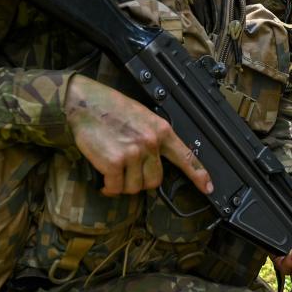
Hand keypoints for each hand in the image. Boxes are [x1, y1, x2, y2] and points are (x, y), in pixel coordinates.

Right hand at [65, 76, 212, 196]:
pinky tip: (104, 179)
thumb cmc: (110, 108)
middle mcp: (151, 143)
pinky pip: (116, 188)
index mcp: (161, 130)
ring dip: (123, 185)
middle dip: (141, 181)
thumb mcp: (142, 116)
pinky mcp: (115, 163)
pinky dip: (108, 187)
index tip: (208, 187)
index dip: (198, 174)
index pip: (186, 156)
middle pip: (155, 181)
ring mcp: (134, 153)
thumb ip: (153, 137)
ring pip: (135, 187)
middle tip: (127, 173)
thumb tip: (157, 159)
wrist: (84, 103)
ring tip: (113, 171)